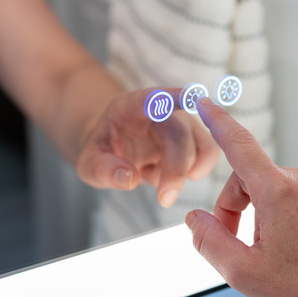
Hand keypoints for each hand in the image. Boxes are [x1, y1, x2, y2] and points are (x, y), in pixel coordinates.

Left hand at [76, 88, 218, 206]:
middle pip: (179, 134)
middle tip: (164, 200)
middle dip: (175, 170)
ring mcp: (183, 122)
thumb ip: (103, 169)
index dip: (175, 96)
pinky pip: (208, 155)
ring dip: (179, 173)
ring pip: (197, 147)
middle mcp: (163, 110)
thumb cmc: (104, 150)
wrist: (116, 146)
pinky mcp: (195, 137)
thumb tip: (129, 178)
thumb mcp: (89, 163)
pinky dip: (193, 172)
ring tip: (151, 174)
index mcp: (132, 107)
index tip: (193, 96)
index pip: (154, 98)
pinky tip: (168, 176)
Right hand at [185, 97, 297, 296]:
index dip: (218, 122)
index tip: (205, 102)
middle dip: (234, 207)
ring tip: (269, 251)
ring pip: (272, 188)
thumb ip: (209, 241)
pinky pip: (295, 194)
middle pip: (249, 178)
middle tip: (236, 246)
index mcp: (278, 192)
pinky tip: (291, 245)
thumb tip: (194, 219)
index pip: (240, 145)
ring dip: (259, 212)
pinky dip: (283, 212)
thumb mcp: (242, 273)